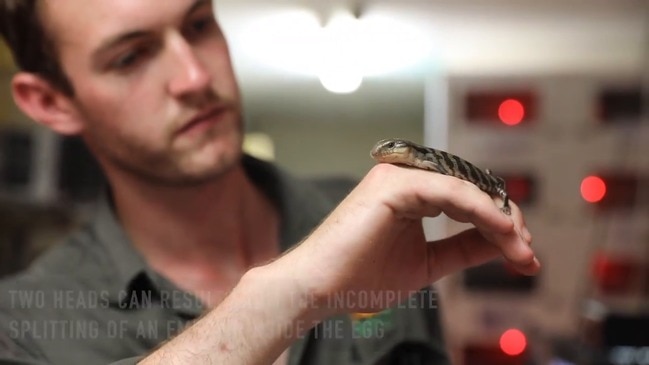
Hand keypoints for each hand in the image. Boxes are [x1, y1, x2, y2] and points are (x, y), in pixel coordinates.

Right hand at [274, 163, 539, 315]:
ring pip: (466, 188)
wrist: (322, 289)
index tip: (522, 254)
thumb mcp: (428, 263)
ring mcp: (399, 177)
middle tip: (527, 252)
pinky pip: (450, 191)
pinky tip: (501, 230)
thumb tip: (503, 243)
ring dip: (499, 218)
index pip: (468, 199)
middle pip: (472, 189)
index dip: (499, 223)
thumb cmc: (361, 277)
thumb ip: (463, 248)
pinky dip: (479, 209)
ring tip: (519, 247)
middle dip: (505, 221)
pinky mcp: (394, 184)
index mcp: (412, 193)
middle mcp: (407, 178)